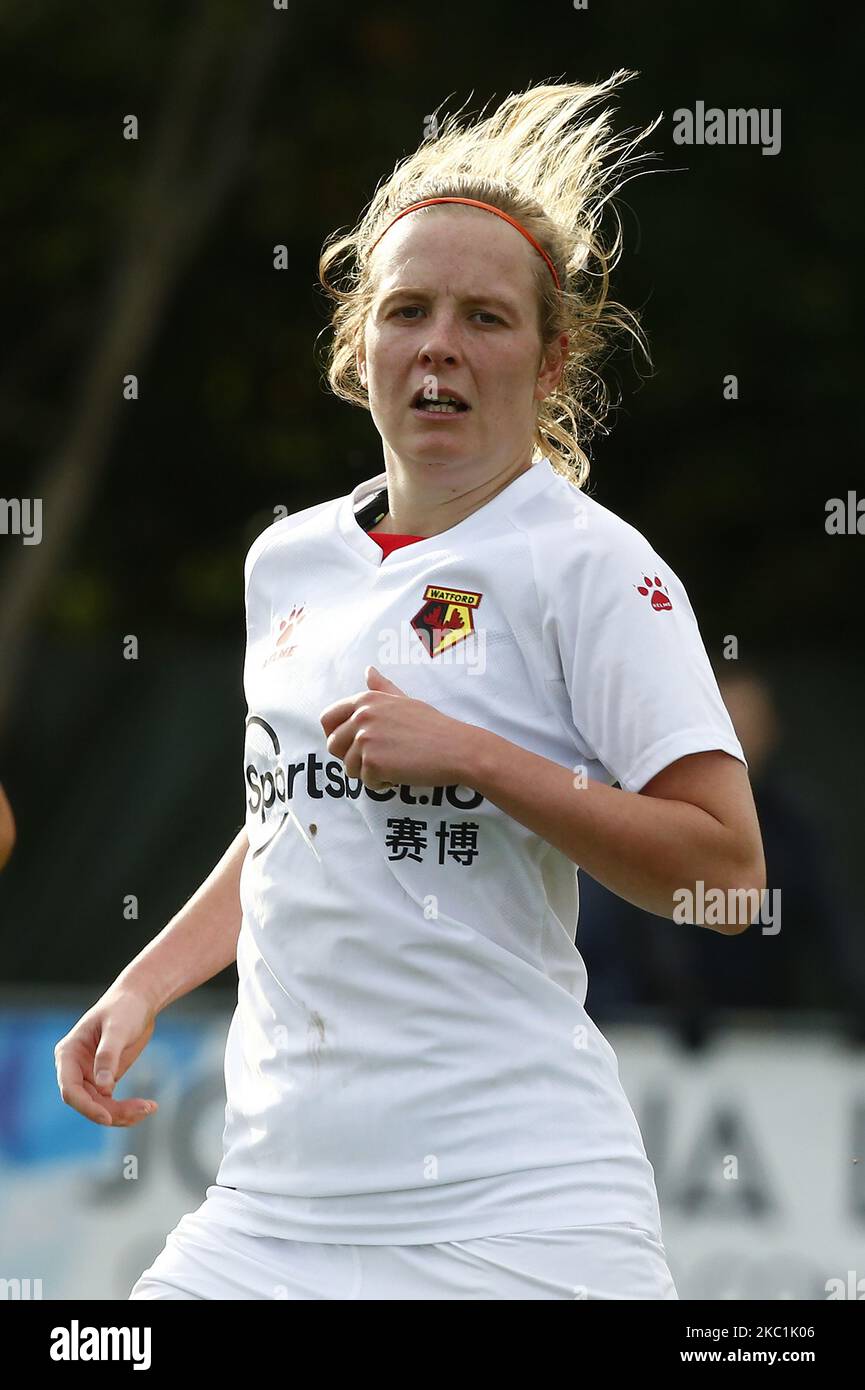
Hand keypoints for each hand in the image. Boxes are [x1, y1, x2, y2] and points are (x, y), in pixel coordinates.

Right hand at [54, 984, 158, 1126]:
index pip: (70, 1089)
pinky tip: (149, 1106)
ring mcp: (90, 1076)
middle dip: (112, 1111)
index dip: (86, 1107)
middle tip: (143, 1108)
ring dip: (122, 1114)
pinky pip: (111, 1104)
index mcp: (68, 1053)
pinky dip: (128, 1109)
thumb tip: (103, 1087)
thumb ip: (108, 1056)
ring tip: (150, 1107)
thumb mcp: (118, 1028)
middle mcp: (74, 1068)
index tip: (108, 1118)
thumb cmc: (124, 1007)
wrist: (139, 1000)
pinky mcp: (106, 1079)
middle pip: (87, 1102)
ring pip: (100, 1107)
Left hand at [319, 666, 474, 790]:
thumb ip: (382, 688)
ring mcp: (365, 739)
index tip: (349, 745)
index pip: (327, 718)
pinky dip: (382, 783)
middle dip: (349, 758)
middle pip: (333, 746)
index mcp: (366, 700)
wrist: (456, 748)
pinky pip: (366, 781)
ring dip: (368, 773)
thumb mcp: (404, 700)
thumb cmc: (433, 726)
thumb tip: (368, 671)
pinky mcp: (372, 762)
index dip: (335, 735)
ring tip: (394, 765)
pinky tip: (400, 774)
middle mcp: (361, 717)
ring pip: (348, 767)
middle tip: (375, 760)